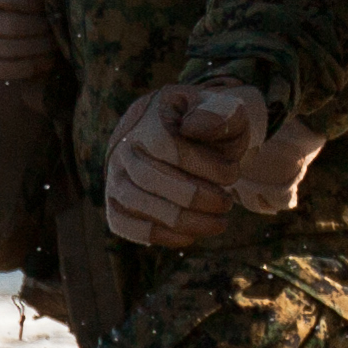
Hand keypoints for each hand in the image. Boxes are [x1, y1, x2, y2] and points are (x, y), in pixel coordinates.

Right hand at [0, 0, 57, 81]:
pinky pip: (8, 70)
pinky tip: (48, 60)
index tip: (49, 4)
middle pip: (15, 26)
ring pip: (13, 49)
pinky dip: (32, 66)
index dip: (36, 3)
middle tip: (58, 26)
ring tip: (56, 43)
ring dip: (42, 47)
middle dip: (42, 27)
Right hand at [104, 79, 321, 246]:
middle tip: (226, 204)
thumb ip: (219, 113)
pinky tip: (191, 236)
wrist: (185, 137)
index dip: (203, 166)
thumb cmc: (209, 127)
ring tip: (218, 223)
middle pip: (149, 178)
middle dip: (195, 197)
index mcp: (148, 119)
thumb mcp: (224, 111)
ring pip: (136, 203)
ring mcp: (115, 176)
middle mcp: (123, 147)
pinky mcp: (114, 203)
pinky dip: (159, 235)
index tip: (232, 173)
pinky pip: (125, 225)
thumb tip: (191, 127)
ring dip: (182, 220)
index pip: (166, 146)